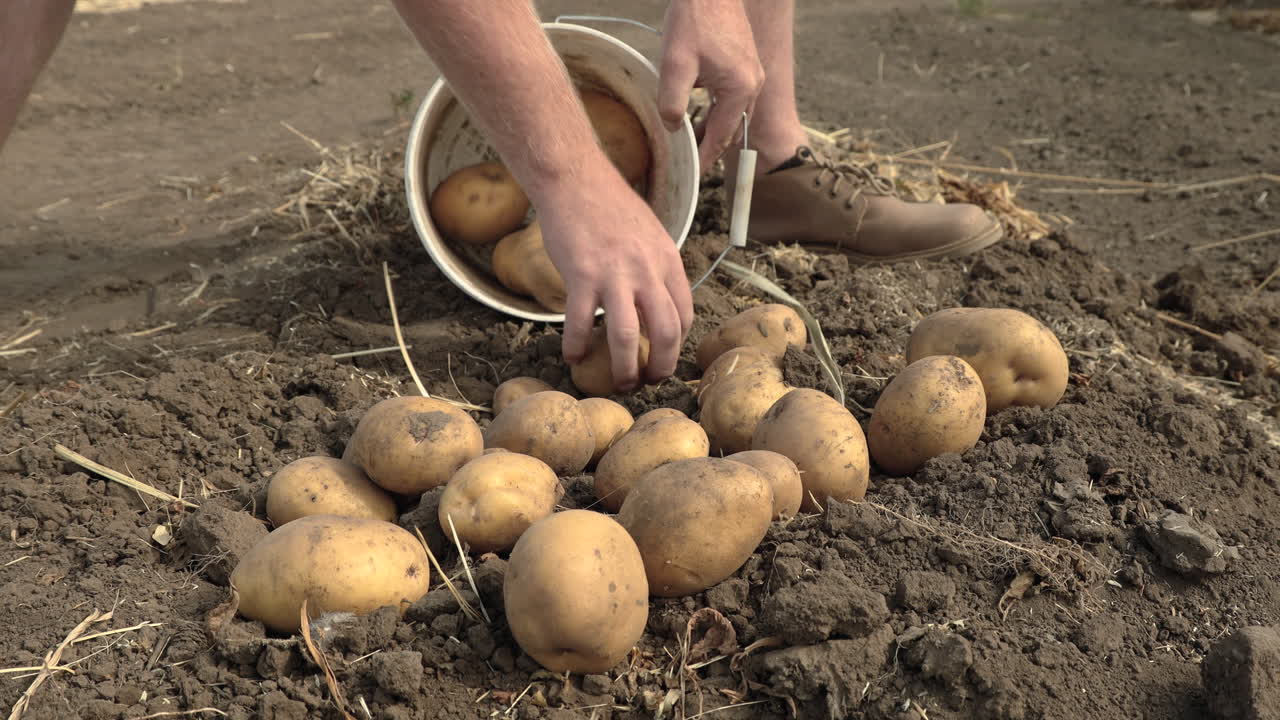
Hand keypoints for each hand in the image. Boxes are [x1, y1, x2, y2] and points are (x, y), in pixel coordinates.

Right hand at [536, 158, 693, 391]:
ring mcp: (614, 274)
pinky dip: (577, 345)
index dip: (677, 344)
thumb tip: (658, 300)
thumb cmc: (609, 206)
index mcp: (667, 261)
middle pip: (665, 332)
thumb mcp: (649, 234)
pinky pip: (581, 321)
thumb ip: (656, 267)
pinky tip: (573, 356)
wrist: (575, 180)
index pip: (684, 314)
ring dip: (624, 368)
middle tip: (648, 382)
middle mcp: (647, 270)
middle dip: (660, 366)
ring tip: (619, 383)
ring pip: (626, 335)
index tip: (664, 357)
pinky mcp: (582, 274)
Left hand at [657, 0, 764, 170]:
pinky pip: (732, 99)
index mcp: (740, 89)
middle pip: (730, 129)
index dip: (704, 159)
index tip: (692, 176)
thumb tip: (674, 129)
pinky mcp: (745, 66)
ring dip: (712, 129)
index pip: (721, 137)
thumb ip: (672, 103)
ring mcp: (752, 74)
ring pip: (731, 115)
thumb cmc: (694, 21)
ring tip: (690, 144)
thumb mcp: (675, 64)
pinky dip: (716, 111)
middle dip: (709, 147)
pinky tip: (697, 116)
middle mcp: (752, 85)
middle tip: (689, 165)